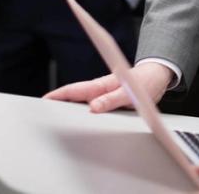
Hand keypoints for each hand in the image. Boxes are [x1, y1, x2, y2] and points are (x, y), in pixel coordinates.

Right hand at [44, 61, 172, 112]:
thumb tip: (93, 107)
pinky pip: (90, 106)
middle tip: (42, 113)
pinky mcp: (107, 99)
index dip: (58, 95)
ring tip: (55, 119)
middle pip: (73, 96)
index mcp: (101, 85)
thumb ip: (112, 99)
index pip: (74, 90)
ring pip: (80, 102)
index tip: (44, 100)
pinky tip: (78, 120)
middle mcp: (99, 89)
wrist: (156, 78)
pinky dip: (81, 112)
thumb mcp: (129, 93)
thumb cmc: (144, 82)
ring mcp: (102, 94)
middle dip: (57, 103)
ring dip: (68, 108)